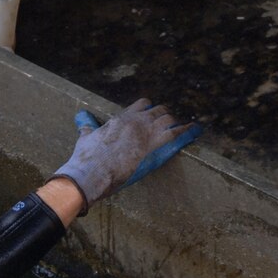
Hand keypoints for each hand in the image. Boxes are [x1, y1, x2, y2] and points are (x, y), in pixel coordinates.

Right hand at [53, 99, 200, 212]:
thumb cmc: (86, 158)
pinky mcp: (156, 147)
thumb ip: (87, 125)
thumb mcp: (86, 137)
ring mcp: (148, 133)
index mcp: (121, 118)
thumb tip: (81, 117)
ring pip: (169, 119)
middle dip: (164, 116)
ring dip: (175, 124)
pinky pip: (179, 134)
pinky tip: (196, 131)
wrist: (91, 172)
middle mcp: (137, 121)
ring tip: (181, 128)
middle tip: (168, 124)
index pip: (142, 104)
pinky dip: (189, 132)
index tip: (151, 115)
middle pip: (159, 111)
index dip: (149, 109)